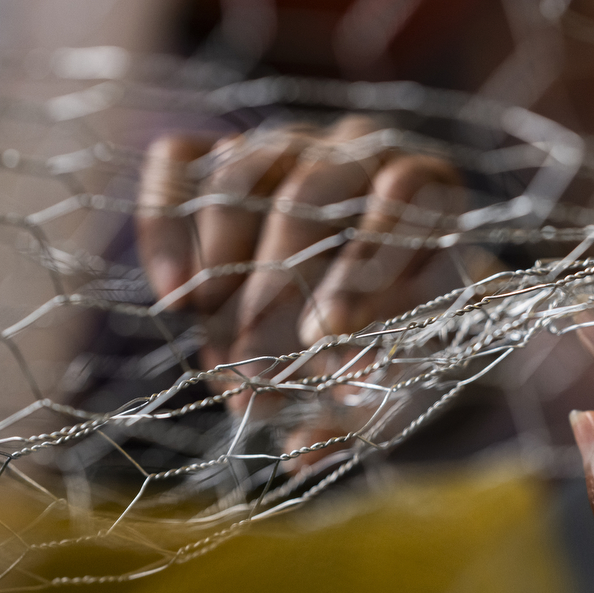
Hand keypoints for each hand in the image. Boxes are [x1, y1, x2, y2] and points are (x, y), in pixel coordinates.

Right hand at [136, 116, 466, 462]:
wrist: (364, 308)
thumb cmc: (400, 344)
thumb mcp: (401, 382)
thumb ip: (365, 410)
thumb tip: (303, 449)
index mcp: (426, 190)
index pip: (405, 193)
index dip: (366, 263)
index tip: (328, 335)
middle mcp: (358, 150)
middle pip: (315, 185)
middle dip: (280, 278)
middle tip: (258, 362)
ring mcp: (287, 143)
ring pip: (245, 169)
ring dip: (223, 257)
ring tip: (215, 335)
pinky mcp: (218, 151)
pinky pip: (180, 161)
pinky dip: (166, 225)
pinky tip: (177, 299)